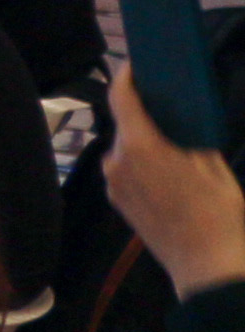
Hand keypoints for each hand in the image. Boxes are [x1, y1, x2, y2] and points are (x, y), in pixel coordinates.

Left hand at [110, 67, 244, 297]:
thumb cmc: (218, 212)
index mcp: (140, 146)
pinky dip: (141, 163)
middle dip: (145, 116)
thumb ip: (189, 137)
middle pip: (125, 125)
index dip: (125, 76)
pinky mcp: (117, 202)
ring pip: (125, 149)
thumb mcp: (213, 166)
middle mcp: (117, 161)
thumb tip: (180, 122)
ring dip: (144, 142)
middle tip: (169, 109)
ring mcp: (113, 184)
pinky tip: (166, 172)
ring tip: (173, 146)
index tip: (134, 64)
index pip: (121, 98)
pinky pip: (126, 170)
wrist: (208, 266)